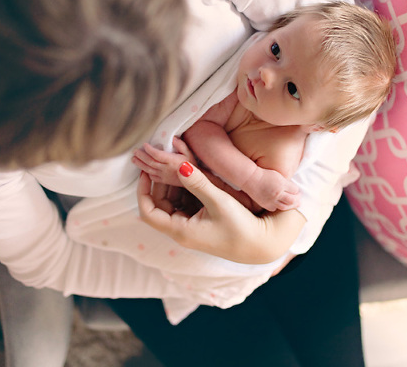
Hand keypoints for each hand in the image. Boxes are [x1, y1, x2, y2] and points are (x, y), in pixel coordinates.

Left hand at [131, 137, 195, 185]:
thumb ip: (180, 144)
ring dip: (140, 164)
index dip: (150, 150)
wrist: (196, 180)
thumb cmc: (193, 165)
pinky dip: (146, 173)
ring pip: (149, 170)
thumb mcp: (189, 152)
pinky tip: (142, 169)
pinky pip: (152, 177)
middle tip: (135, 151)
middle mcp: (167, 169)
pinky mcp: (164, 181)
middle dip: (141, 156)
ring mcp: (164, 176)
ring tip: (134, 159)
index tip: (144, 144)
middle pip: (150, 162)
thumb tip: (172, 138)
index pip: (158, 155)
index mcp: (173, 161)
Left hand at [137, 162, 305, 263]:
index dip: (143, 191)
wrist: (263, 243)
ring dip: (172, 185)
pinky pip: (185, 204)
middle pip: (159, 206)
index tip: (146, 172)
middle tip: (164, 162)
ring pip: (172, 203)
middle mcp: (182, 231)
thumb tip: (179, 165)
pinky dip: (184, 190)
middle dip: (159, 184)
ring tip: (176, 164)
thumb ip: (198, 183)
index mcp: (181, 230)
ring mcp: (191, 228)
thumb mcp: (219, 201)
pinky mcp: (201, 224)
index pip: (148, 212)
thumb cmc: (242, 227)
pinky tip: (190, 175)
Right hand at [241, 167, 299, 211]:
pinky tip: (280, 205)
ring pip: (285, 207)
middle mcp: (278, 193)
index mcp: (282, 184)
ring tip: (293, 204)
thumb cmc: (264, 174)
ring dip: (290, 206)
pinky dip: (278, 207)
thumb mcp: (277, 175)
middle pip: (292, 200)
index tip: (297, 190)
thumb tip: (294, 189)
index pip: (295, 190)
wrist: (251, 179)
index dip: (297, 190)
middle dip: (297, 200)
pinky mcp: (265, 204)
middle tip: (298, 199)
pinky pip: (275, 208)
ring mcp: (271, 200)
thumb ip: (286, 182)